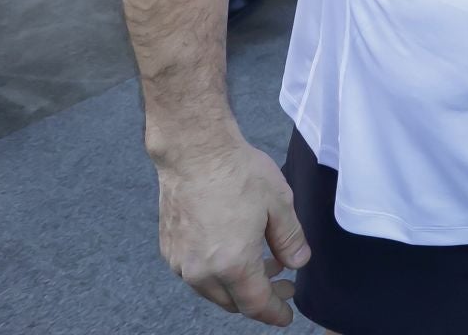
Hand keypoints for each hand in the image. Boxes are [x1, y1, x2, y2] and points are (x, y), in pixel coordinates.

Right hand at [154, 138, 309, 325]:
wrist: (193, 151)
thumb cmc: (238, 173)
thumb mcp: (279, 205)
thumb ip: (290, 240)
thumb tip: (298, 263)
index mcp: (232, 264)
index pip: (256, 304)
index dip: (274, 313)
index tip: (286, 316)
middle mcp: (201, 271)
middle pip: (232, 302)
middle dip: (260, 299)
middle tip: (283, 285)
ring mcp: (181, 261)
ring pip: (212, 290)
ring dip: (238, 286)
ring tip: (264, 265)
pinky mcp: (169, 248)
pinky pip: (196, 274)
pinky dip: (217, 273)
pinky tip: (234, 253)